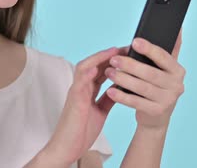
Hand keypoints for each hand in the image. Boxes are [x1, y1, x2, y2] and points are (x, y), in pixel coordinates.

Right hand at [44, 46, 121, 165]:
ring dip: (98, 58)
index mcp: (88, 90)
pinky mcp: (73, 101)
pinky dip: (86, 75)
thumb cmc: (81, 131)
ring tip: (112, 51)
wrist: (68, 148)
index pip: (101, 69)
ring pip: (84, 68)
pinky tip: (95, 69)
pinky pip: (79, 85)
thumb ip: (108, 98)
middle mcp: (81, 87)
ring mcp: (76, 93)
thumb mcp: (100, 111)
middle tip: (126, 47)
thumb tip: (120, 89)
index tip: (128, 53)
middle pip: (94, 64)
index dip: (113, 60)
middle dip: (110, 55)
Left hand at [104, 29, 185, 130]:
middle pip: (150, 73)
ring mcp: (168, 100)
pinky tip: (110, 91)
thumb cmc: (157, 85)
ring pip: (142, 87)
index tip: (134, 41)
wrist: (156, 116)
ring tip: (109, 72)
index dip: (149, 49)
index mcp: (178, 71)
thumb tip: (178, 26)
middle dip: (130, 65)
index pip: (164, 57)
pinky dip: (122, 96)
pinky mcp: (156, 112)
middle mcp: (176, 85)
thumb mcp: (165, 68)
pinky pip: (136, 102)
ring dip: (123, 79)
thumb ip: (170, 49)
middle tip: (113, 59)